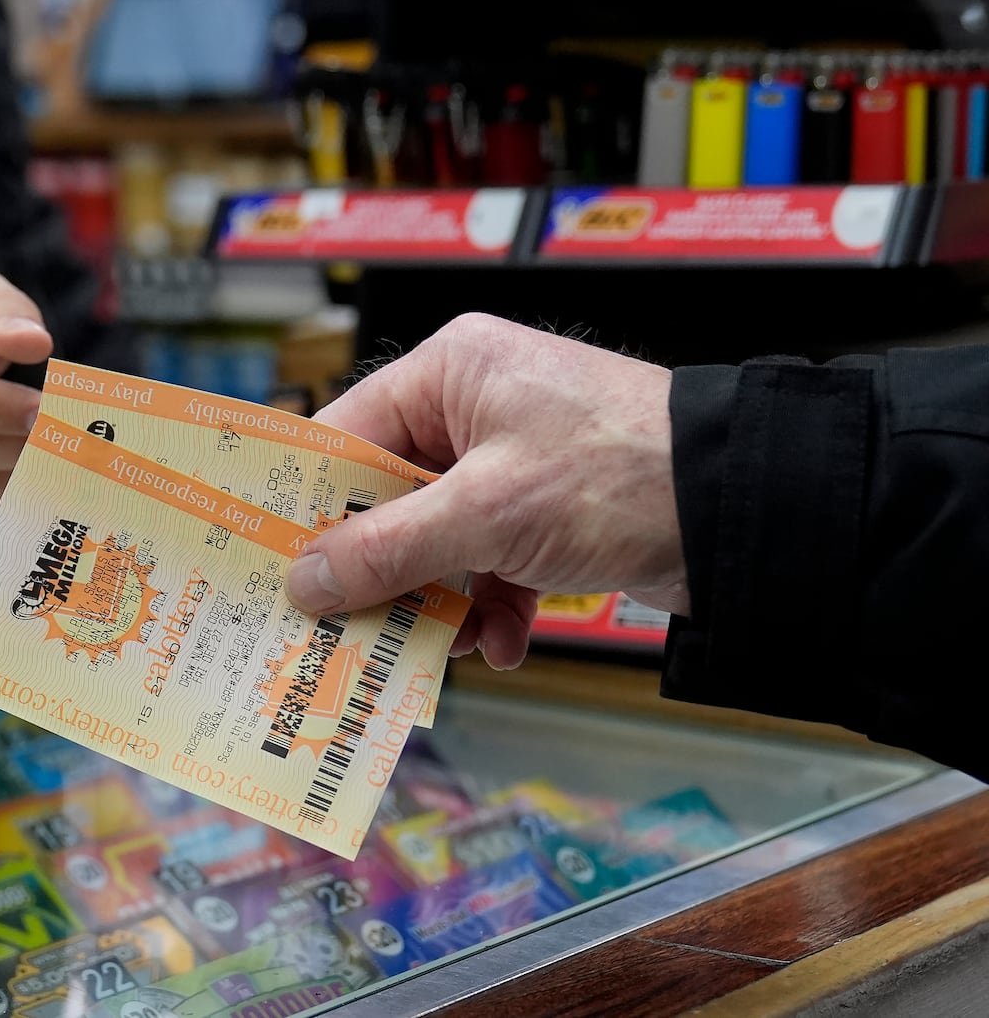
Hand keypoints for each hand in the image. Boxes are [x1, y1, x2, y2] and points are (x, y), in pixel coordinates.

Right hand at [284, 313, 686, 669]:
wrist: (748, 512)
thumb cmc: (618, 476)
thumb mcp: (486, 515)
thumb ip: (388, 550)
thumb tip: (304, 579)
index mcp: (452, 373)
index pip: (348, 434)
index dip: (310, 503)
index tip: (272, 564)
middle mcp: (476, 409)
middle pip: (389, 497)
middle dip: (378, 569)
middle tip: (340, 626)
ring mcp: (514, 463)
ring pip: (439, 541)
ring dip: (439, 600)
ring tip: (439, 646)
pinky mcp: (549, 512)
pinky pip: (491, 563)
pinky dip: (492, 607)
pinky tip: (504, 643)